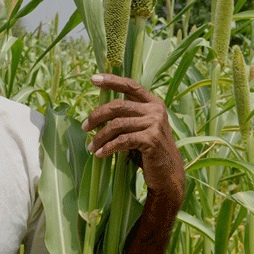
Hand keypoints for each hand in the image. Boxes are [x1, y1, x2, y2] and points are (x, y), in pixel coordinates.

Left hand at [82, 74, 184, 204]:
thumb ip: (128, 116)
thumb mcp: (142, 128)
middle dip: (97, 116)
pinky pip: (122, 140)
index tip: (93, 79)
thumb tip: (98, 113)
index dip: (111, 81)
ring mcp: (155, 124)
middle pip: (118, 105)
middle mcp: (156, 110)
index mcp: (153, 103)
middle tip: (85, 127)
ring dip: (100, 137)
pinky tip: (100, 154)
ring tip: (91, 147)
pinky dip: (108, 147)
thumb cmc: (150, 151)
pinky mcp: (151, 139)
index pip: (130, 85)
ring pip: (117, 124)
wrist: (169, 174)